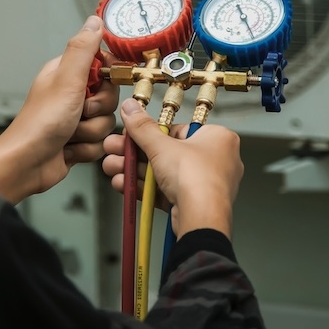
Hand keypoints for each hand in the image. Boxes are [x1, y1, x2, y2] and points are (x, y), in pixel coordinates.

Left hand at [0, 15, 119, 203]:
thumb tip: (95, 21)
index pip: (104, 65)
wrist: (26, 164)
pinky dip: (87, 149)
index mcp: (67, 73)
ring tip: (70, 134)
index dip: (108, 78)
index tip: (100, 85)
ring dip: (91, 132)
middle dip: (98, 110)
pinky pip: (100, 142)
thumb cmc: (40, 123)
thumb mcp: (67, 80)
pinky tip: (69, 149)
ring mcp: (75, 118)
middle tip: (79, 112)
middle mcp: (71, 93)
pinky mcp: (78, 140)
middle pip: (109, 96)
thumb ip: (83, 49)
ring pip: (106, 121)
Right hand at [102, 98, 243, 238]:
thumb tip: (131, 107)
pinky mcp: (191, 203)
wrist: (202, 221)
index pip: (176, 129)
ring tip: (111, 167)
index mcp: (217, 138)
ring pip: (161, 172)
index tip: (129, 133)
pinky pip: (164, 190)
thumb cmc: (196, 179)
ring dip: (133, 170)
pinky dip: (143, 187)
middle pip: (165, 152)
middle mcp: (214, 160)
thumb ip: (142, 127)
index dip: (148, 132)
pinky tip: (122, 183)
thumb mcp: (162, 146)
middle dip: (134, 153)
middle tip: (114, 149)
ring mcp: (203, 184)